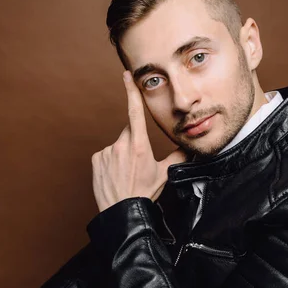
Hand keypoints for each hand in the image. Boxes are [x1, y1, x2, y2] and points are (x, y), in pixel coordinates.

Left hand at [92, 70, 186, 211]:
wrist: (122, 212)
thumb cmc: (144, 194)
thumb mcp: (164, 174)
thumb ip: (178, 156)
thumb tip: (191, 148)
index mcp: (140, 146)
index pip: (135, 112)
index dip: (131, 92)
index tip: (126, 75)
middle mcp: (121, 145)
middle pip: (129, 133)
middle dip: (134, 143)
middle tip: (138, 165)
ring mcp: (107, 152)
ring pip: (118, 145)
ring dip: (122, 155)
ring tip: (127, 173)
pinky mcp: (96, 159)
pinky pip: (106, 155)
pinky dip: (111, 162)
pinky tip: (116, 175)